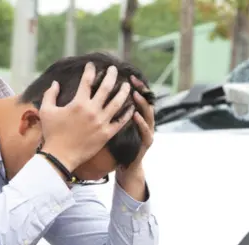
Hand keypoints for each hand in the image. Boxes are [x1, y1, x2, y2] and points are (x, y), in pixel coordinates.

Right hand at [39, 63, 133, 171]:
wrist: (60, 156)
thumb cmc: (52, 133)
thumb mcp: (46, 111)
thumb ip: (50, 94)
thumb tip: (55, 83)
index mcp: (78, 103)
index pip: (87, 81)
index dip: (90, 70)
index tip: (92, 64)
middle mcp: (92, 110)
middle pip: (106, 88)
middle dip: (111, 76)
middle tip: (114, 69)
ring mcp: (101, 122)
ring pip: (117, 103)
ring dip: (123, 92)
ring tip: (127, 85)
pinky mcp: (106, 134)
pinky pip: (120, 122)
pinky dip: (127, 113)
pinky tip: (132, 107)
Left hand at [116, 76, 154, 199]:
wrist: (129, 165)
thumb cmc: (120, 145)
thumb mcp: (117, 125)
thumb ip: (114, 110)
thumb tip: (100, 94)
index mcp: (136, 115)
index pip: (137, 96)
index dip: (134, 85)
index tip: (126, 74)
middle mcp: (144, 120)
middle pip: (145, 101)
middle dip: (140, 89)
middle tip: (132, 80)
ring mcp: (147, 131)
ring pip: (148, 114)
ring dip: (142, 103)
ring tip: (135, 94)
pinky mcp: (146, 142)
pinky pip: (145, 131)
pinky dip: (141, 123)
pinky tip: (135, 114)